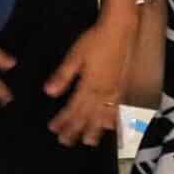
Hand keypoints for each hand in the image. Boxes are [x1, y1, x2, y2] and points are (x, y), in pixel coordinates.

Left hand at [46, 20, 126, 146]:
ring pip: (104, 116)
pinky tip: (111, 127)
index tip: (53, 129)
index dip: (63, 120)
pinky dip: (114, 121)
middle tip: (65, 142)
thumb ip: (63, 75)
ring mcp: (117, 92)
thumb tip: (48, 93)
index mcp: (90, 85)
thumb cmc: (94, 41)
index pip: (74, 108)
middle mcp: (105, 93)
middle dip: (76, 130)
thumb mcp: (74, 56)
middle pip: (88, 116)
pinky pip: (120, 109)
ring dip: (95, 130)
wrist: (121, 31)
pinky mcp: (125, 88)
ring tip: (88, 142)